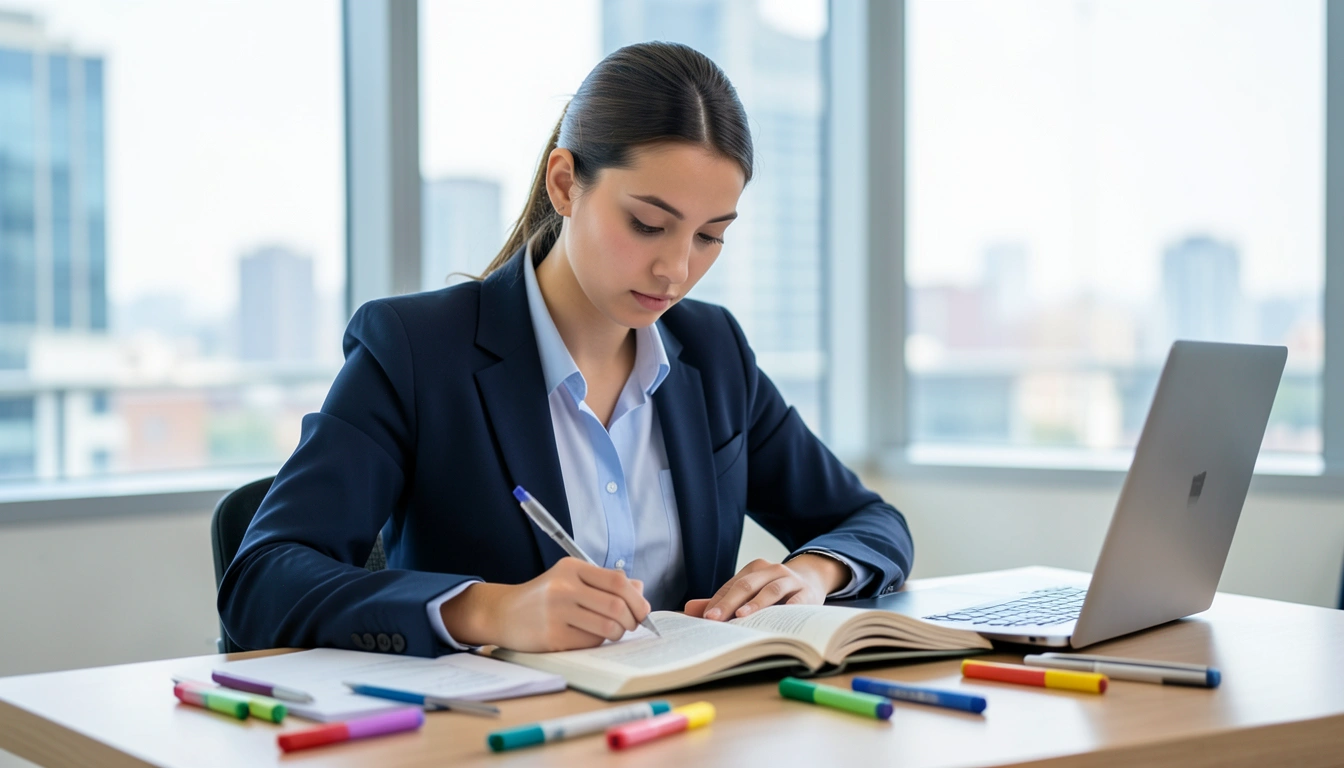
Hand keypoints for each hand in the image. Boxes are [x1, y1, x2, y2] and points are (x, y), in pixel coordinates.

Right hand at [439, 558, 649, 651]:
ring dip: (618, 633)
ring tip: (613, 632)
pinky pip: (590, 642)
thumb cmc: (544, 596)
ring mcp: (557, 613)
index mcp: (571, 568)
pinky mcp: (552, 637)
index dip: (637, 599)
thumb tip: (639, 589)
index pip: (617, 582)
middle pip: (616, 606)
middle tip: (631, 625)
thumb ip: (604, 582)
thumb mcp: (570, 579)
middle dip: (632, 620)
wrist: (504, 613)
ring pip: (607, 627)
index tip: (642, 610)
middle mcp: (564, 587)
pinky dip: (598, 642)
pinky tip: (590, 637)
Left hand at [683, 555, 848, 621]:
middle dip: (728, 603)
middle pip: (747, 585)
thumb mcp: (751, 591)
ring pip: (771, 590)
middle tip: (714, 619)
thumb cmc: (775, 589)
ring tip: (741, 616)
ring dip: (755, 604)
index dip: (717, 602)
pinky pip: (797, 602)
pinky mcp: (808, 593)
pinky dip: (786, 610)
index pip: (732, 585)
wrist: (812, 579)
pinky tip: (777, 621)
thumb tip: (689, 609)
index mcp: (755, 568)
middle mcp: (772, 570)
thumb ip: (722, 600)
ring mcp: (791, 580)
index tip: (704, 618)